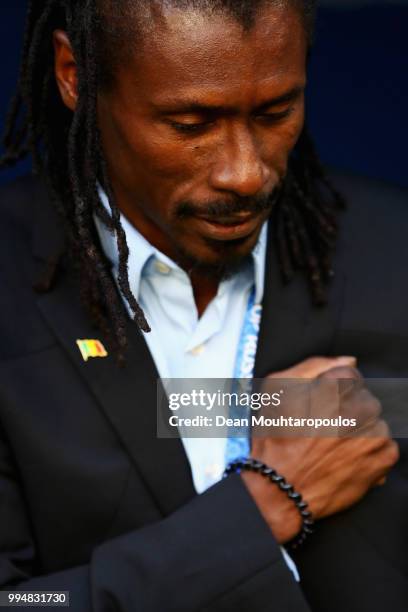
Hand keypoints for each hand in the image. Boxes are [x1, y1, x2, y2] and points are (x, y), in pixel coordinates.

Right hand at [241, 356, 398, 543]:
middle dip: (348, 408)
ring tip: (334, 445)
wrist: (280, 489)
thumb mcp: (276, 387)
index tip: (319, 406)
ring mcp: (373, 435)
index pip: (350, 374)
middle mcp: (358, 408)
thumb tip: (350, 361)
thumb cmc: (274, 437)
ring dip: (360, 429)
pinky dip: (369, 450)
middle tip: (324, 428)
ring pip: (376, 421)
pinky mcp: (381, 459)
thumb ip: (313, 365)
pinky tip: (345, 457)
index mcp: (335, 387)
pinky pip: (386, 445)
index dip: (332, 390)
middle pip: (365, 397)